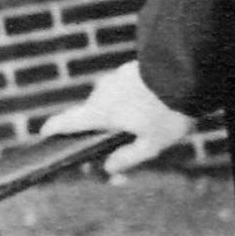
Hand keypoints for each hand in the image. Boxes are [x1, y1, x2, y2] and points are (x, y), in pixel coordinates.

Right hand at [38, 59, 196, 173]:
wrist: (189, 71)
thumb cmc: (169, 111)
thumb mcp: (153, 144)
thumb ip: (128, 157)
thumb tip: (109, 167)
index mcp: (99, 112)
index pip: (67, 121)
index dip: (54, 128)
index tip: (45, 132)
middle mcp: (102, 92)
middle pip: (96, 114)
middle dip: (108, 126)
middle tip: (132, 138)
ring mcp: (116, 77)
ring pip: (114, 100)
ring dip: (126, 111)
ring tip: (153, 120)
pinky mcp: (131, 68)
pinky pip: (128, 88)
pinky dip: (136, 98)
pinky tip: (158, 104)